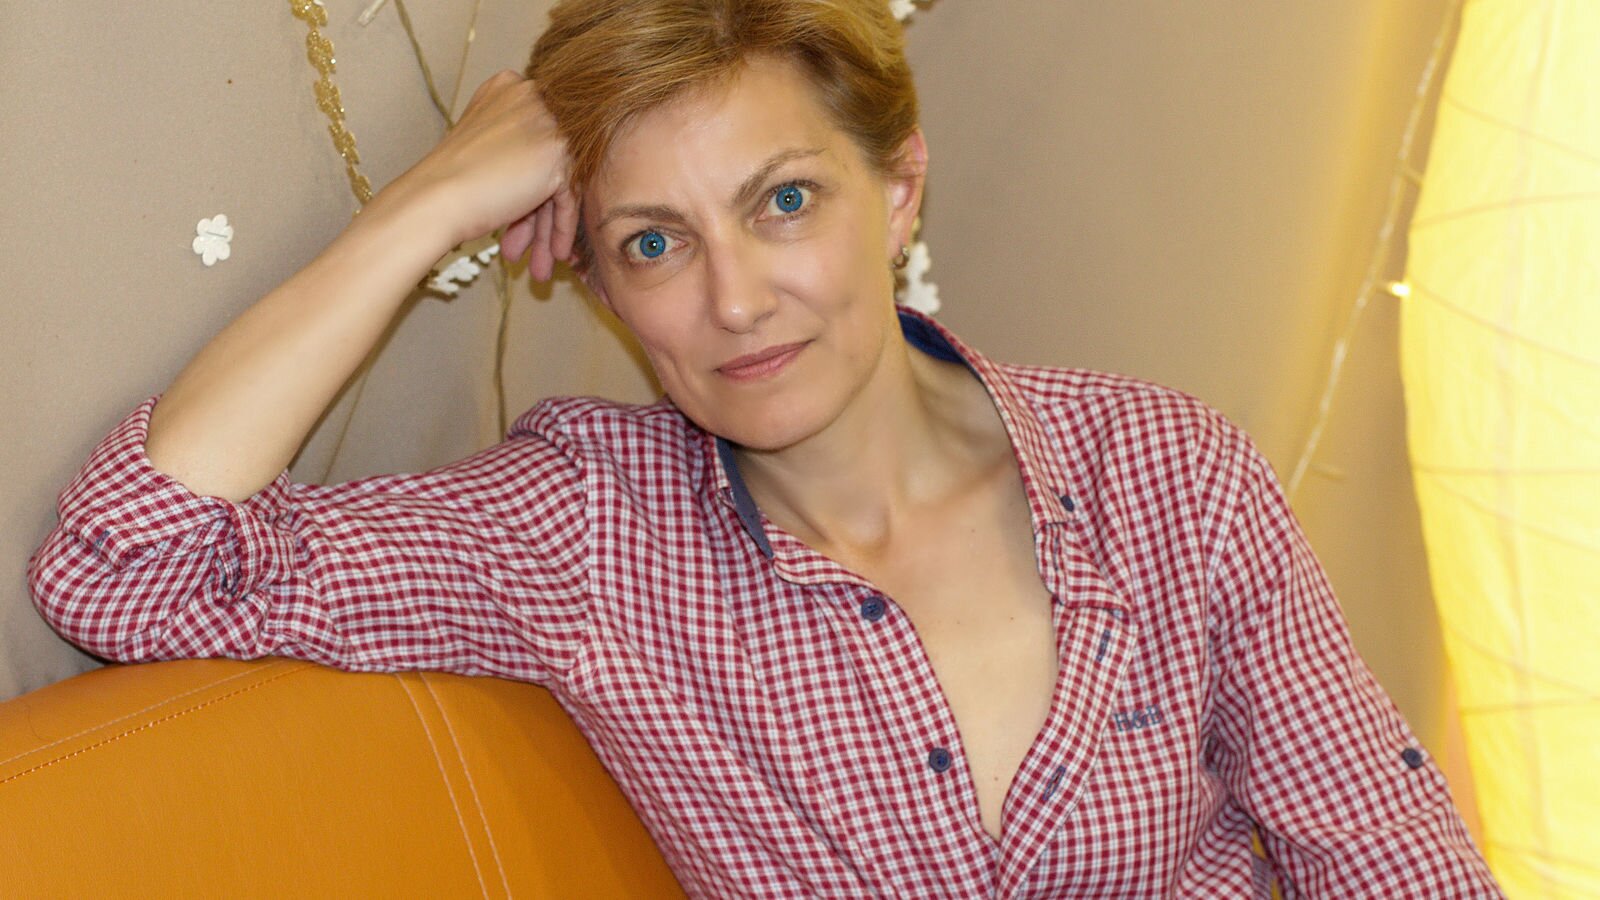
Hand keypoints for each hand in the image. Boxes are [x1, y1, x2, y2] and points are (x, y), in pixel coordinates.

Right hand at [379, 69, 577, 280]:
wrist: (435, 199)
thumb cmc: (449, 179)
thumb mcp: (485, 146)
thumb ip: (515, 145)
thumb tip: (548, 175)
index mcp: (509, 87)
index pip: (535, 139)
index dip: (532, 183)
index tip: (526, 220)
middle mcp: (531, 95)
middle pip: (549, 161)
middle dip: (539, 213)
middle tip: (531, 247)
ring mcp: (546, 120)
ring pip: (559, 181)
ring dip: (547, 227)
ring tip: (539, 265)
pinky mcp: (557, 151)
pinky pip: (568, 196)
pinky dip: (560, 227)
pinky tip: (552, 255)